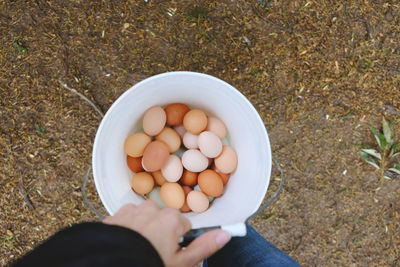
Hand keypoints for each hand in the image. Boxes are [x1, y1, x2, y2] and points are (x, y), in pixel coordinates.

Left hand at [103, 200, 230, 266]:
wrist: (111, 265)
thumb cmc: (147, 264)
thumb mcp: (181, 263)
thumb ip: (204, 246)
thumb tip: (224, 234)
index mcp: (171, 219)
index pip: (184, 226)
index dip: (179, 242)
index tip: (172, 252)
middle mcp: (152, 209)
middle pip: (164, 221)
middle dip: (161, 235)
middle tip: (153, 254)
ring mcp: (132, 211)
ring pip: (145, 220)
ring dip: (143, 232)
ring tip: (137, 251)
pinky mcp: (115, 216)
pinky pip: (127, 221)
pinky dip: (127, 231)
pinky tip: (125, 246)